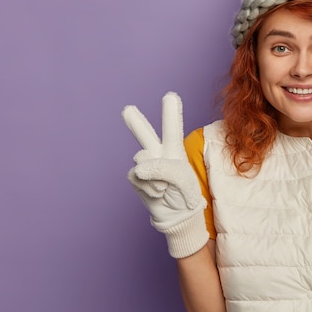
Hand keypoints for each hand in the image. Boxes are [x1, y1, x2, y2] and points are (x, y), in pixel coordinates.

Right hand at [122, 92, 207, 257]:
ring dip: (156, 174)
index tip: (170, 96)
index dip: (171, 113)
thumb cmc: (184, 194)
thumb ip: (163, 168)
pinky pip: (139, 176)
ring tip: (166, 186)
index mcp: (174, 150)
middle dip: (136, 123)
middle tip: (127, 109)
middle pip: (146, 136)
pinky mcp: (136, 178)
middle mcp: (158, 154)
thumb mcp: (183, 179)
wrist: (176, 215)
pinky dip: (150, 187)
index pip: (172, 129)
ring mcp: (146, 166)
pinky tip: (157, 192)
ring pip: (143, 158)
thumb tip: (139, 166)